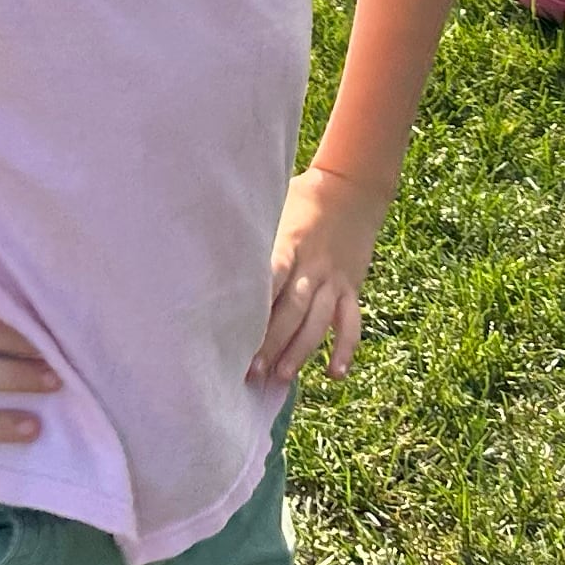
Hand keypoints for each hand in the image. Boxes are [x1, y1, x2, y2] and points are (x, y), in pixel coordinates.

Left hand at [250, 164, 390, 385]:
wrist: (352, 188)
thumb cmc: (303, 198)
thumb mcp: (275, 206)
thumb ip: (254, 233)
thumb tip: (212, 248)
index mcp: (290, 244)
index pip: (271, 279)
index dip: (254, 306)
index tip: (232, 332)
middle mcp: (313, 266)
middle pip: (292, 308)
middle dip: (272, 341)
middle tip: (252, 370)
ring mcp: (334, 280)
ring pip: (318, 321)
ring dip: (301, 350)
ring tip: (282, 377)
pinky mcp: (350, 288)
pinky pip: (350, 322)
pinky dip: (345, 348)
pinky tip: (334, 374)